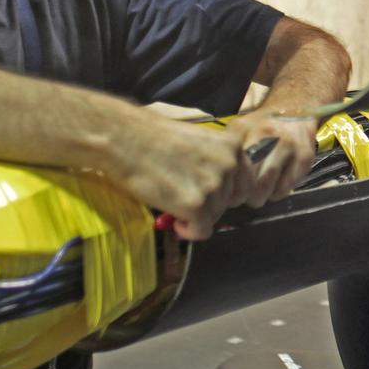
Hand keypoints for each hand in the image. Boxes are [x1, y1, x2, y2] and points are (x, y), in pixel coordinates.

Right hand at [103, 110, 315, 240]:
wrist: (124, 139)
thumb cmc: (152, 138)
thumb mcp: (198, 141)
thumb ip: (216, 162)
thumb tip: (222, 189)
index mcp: (232, 147)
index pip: (244, 183)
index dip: (225, 193)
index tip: (207, 194)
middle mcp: (229, 165)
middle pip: (230, 201)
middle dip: (210, 204)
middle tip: (185, 198)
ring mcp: (214, 185)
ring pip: (215, 216)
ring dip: (196, 216)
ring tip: (173, 202)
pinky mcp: (197, 206)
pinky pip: (201, 231)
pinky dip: (188, 230)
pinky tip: (174, 218)